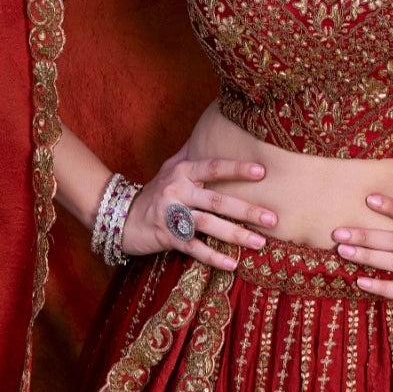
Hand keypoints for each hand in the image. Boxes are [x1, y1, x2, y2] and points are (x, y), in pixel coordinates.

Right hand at [121, 142, 277, 270]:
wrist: (119, 217)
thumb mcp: (169, 168)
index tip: (262, 173)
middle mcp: (178, 191)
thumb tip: (211, 127)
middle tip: (273, 218)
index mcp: (183, 172)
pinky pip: (194, 248)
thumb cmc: (153, 191)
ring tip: (259, 242)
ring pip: (209, 225)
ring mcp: (172, 215)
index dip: (237, 169)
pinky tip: (232, 264)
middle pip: (217, 200)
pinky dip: (213, 257)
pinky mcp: (167, 237)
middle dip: (247, 210)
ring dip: (236, 235)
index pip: (214, 167)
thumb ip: (191, 154)